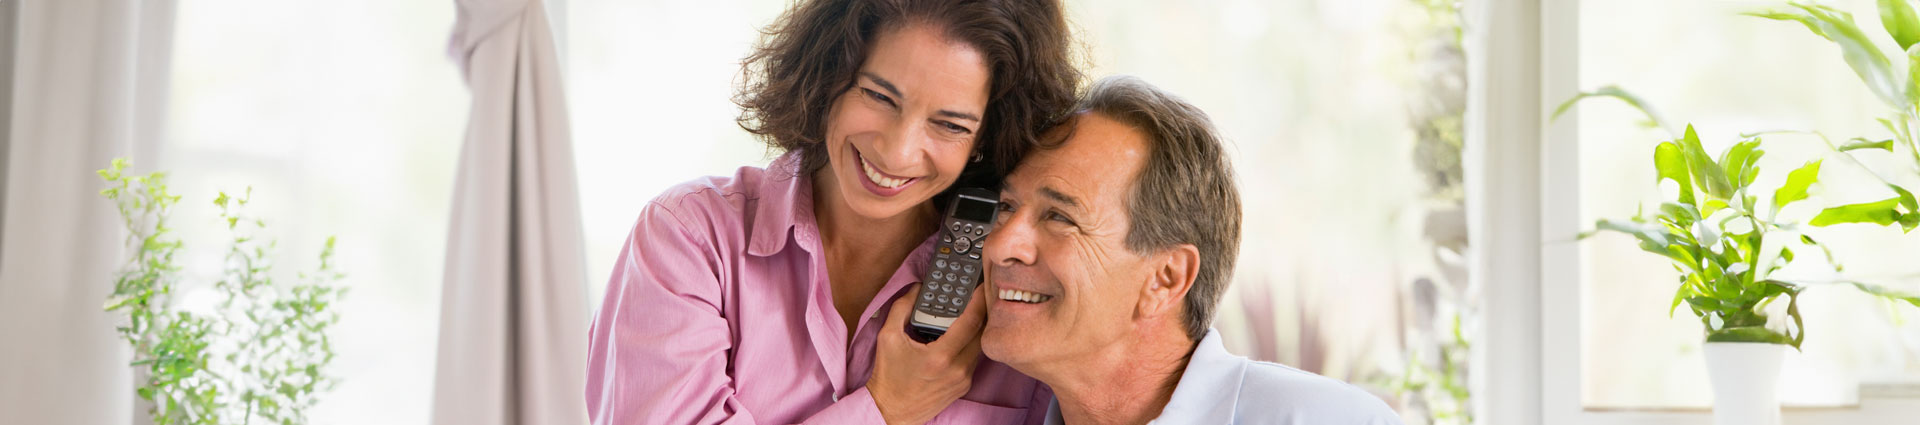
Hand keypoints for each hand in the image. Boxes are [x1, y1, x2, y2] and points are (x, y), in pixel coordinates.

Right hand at [868, 284, 988, 424]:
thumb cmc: (888, 376)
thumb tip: (916, 289)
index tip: (981, 288)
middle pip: (981, 333)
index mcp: (941, 356)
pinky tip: (961, 337)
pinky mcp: (964, 387)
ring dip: (977, 330)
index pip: (970, 322)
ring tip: (969, 314)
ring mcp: (963, 380)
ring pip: (979, 347)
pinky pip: (974, 360)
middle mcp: (957, 369)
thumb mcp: (888, 337)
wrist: (891, 411)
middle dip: (981, 312)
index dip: (978, 301)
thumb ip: (902, 308)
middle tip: (978, 297)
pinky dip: (970, 346)